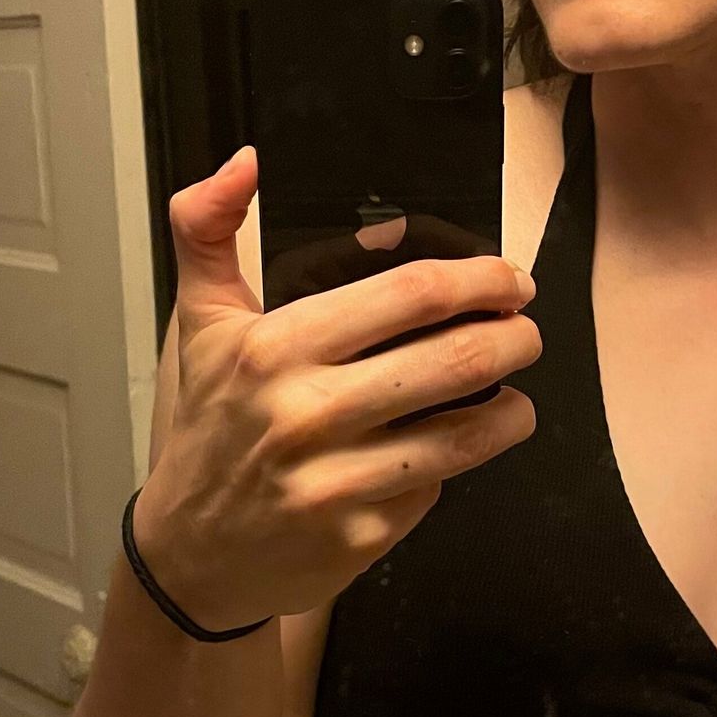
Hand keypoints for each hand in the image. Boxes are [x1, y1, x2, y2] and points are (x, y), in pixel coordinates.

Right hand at [134, 145, 542, 630]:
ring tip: (516, 390)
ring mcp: (338, 480)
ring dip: (512, 407)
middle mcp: (307, 412)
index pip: (408, 295)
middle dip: (512, 337)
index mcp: (275, 348)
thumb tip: (242, 161)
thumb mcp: (201, 324)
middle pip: (453, 359)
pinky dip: (462, 461)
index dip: (478, 280)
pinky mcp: (363, 534)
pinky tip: (462, 445)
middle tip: (525, 330)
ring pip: (466, 431)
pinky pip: (440, 484)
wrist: (191, 556)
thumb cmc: (210, 429)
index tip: (508, 279)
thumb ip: (209, 231)